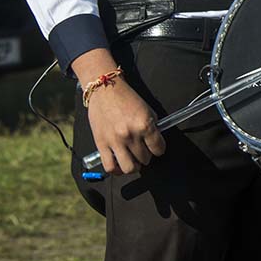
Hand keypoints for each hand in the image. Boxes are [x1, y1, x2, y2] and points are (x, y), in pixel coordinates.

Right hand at [73, 49, 164, 174]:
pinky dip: (116, 170)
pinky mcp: (101, 144)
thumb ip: (152, 127)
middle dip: (146, 156)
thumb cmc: (127, 98)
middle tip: (143, 150)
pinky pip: (110, 167)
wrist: (105, 90)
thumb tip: (155, 142)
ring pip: (129, 168)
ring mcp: (115, 141)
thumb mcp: (147, 109)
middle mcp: (130, 135)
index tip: (157, 148)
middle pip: (145, 159)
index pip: (159, 148)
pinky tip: (119, 164)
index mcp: (144, 124)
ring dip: (134, 166)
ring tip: (133, 160)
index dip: (159, 149)